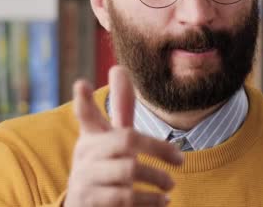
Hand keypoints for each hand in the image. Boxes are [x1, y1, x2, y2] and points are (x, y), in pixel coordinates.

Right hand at [65, 66, 182, 206]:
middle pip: (126, 140)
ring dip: (157, 178)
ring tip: (171, 185)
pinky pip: (126, 198)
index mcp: (92, 136)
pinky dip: (149, 201)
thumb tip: (118, 68)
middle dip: (158, 148)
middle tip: (181, 160)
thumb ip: (120, 109)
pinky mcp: (92, 202)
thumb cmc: (104, 166)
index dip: (83, 100)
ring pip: (129, 171)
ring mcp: (86, 179)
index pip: (85, 114)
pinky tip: (162, 202)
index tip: (81, 83)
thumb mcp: (112, 137)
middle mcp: (85, 154)